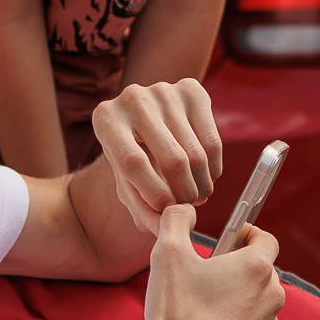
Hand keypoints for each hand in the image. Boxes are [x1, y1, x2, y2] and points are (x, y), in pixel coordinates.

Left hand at [95, 81, 222, 235]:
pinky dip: (213, 169)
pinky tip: (205, 178)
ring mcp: (164, 90)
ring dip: (201, 185)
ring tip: (196, 196)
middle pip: (172, 159)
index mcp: (105, 119)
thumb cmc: (131, 155)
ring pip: (196, 153)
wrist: (143, 117)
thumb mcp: (126, 181)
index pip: (133, 162)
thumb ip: (141, 209)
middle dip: (185, 193)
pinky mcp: (192, 90)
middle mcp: (132, 98)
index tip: (167, 211)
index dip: (154, 194)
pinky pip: (213, 141)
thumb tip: (163, 229)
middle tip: (188, 207)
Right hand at [139, 206, 282, 319]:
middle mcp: (272, 296)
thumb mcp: (167, 254)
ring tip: (203, 310)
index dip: (247, 234)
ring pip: (257, 304)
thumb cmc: (176, 315)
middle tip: (207, 276)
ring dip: (237, 301)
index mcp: (256, 268)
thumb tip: (183, 209)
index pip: (265, 238)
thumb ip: (176, 220)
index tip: (229, 239)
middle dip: (238, 269)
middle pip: (261, 272)